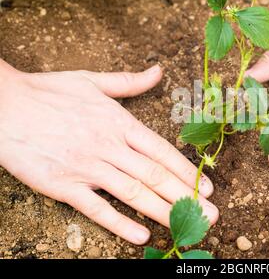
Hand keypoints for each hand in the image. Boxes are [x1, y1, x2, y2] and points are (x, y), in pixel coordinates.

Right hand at [0, 60, 217, 243]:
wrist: (3, 106)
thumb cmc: (48, 91)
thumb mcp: (92, 80)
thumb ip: (130, 81)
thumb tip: (159, 70)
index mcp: (117, 122)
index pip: (162, 151)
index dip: (187, 171)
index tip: (208, 187)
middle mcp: (108, 146)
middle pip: (154, 176)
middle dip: (186, 196)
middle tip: (212, 215)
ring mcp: (86, 167)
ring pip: (133, 193)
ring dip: (163, 211)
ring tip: (188, 225)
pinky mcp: (63, 186)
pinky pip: (96, 209)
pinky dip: (120, 223)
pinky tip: (142, 235)